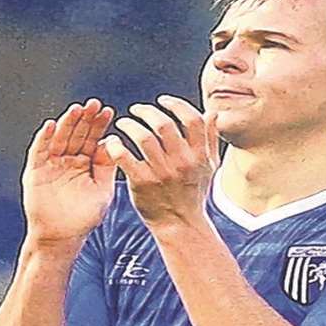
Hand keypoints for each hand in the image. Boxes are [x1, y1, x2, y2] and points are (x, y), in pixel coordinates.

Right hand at [21, 99, 116, 249]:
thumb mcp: (102, 190)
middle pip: (76, 135)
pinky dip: (44, 139)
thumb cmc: (85, 216)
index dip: (99, 125)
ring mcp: (51, 164)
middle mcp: (68, 160)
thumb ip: (106, 168)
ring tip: (76, 109)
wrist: (63, 236)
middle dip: (85, 119)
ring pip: (59, 139)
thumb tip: (113, 143)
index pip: (93, 139)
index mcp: (85, 163)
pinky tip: (51, 126)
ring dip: (67, 124)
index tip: (109, 111)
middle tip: (94, 104)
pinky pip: (39, 152)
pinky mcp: (35, 171)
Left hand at [99, 96, 220, 229]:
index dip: (175, 104)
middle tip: (136, 110)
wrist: (181, 224)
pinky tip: (113, 142)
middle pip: (164, 124)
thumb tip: (212, 113)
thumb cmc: (193, 193)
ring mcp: (162, 172)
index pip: (192, 119)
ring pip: (142, 137)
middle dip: (146, 111)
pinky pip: (125, 157)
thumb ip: (211, 138)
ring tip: (123, 124)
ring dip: (129, 125)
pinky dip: (116, 145)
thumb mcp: (209, 166)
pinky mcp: (143, 182)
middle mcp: (182, 162)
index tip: (162, 101)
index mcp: (199, 155)